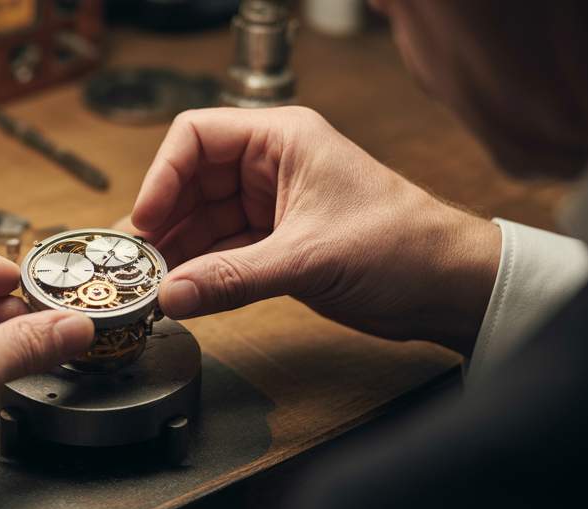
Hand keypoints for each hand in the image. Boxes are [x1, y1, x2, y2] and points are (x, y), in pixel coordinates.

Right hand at [130, 107, 500, 351]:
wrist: (449, 287)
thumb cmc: (403, 244)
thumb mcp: (308, 259)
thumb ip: (233, 277)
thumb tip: (173, 291)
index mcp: (282, 139)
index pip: (197, 136)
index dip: (163, 175)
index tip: (145, 218)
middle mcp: (272, 166)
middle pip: (192, 182)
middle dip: (165, 220)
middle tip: (139, 260)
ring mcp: (273, 206)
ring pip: (204, 221)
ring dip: (180, 252)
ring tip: (155, 284)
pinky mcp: (278, 246)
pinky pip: (224, 253)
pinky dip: (202, 273)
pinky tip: (184, 294)